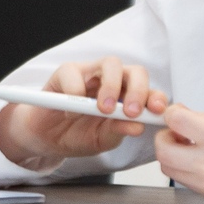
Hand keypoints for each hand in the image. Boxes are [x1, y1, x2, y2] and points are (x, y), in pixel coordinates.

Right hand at [0, 57, 168, 170]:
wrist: (47, 139)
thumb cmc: (78, 135)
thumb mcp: (102, 139)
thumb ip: (118, 132)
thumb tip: (137, 127)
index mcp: (127, 97)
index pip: (148, 91)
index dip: (155, 98)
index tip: (157, 111)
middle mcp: (112, 81)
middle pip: (134, 71)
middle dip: (138, 90)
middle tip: (131, 112)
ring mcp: (90, 74)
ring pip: (110, 63)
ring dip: (111, 86)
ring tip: (103, 110)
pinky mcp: (66, 72)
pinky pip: (75, 73)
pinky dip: (75, 93)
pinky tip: (70, 113)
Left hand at [153, 106, 203, 202]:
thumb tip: (183, 116)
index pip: (175, 121)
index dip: (172, 114)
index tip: (177, 114)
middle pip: (163, 152)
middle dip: (164, 138)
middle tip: (176, 133)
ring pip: (169, 170)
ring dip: (172, 156)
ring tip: (189, 148)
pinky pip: (185, 181)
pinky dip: (185, 169)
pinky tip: (200, 161)